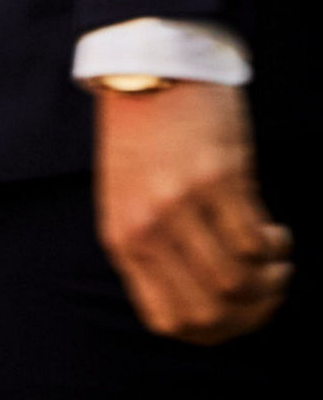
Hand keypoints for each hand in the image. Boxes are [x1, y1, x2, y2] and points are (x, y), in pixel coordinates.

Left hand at [93, 81, 292, 344]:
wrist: (150, 67)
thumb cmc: (143, 137)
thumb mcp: (128, 202)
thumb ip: (153, 249)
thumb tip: (200, 298)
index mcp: (124, 244)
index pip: (168, 321)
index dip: (211, 332)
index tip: (235, 314)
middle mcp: (148, 232)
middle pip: (208, 311)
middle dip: (250, 313)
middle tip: (268, 289)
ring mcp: (182, 207)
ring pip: (235, 281)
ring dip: (268, 281)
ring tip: (275, 258)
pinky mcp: (217, 177)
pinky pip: (252, 240)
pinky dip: (272, 247)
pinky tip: (276, 232)